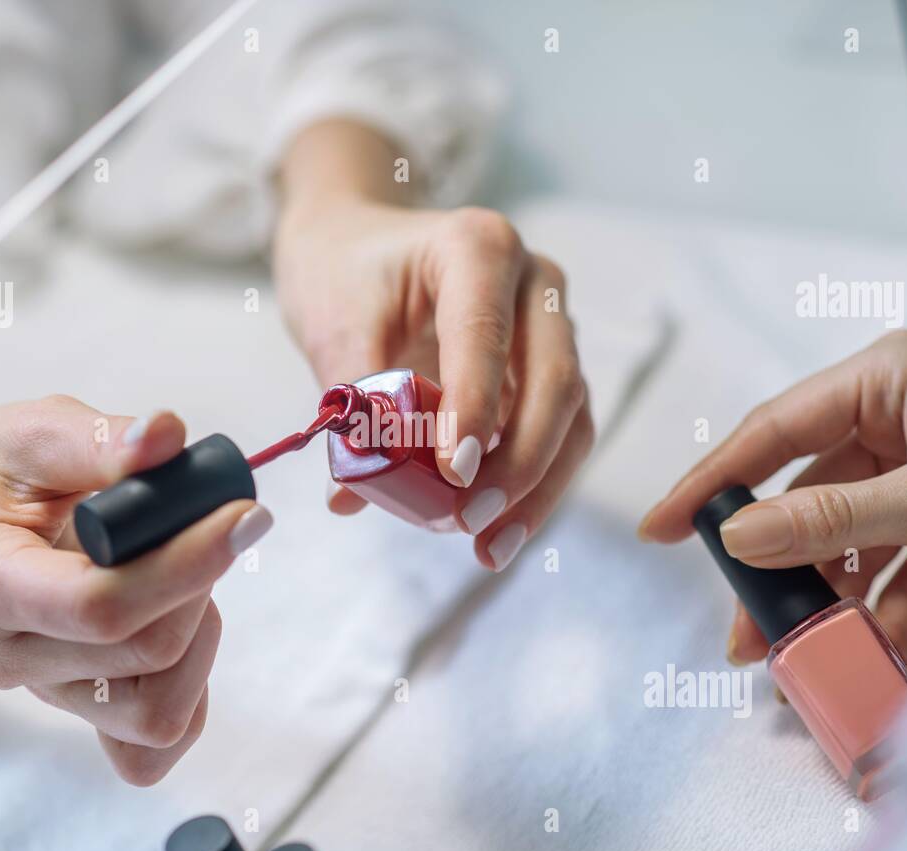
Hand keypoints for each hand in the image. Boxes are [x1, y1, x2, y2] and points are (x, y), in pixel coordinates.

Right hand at [0, 396, 271, 784]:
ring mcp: (46, 692)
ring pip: (159, 711)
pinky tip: (184, 625)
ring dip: (200, 637)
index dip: (185, 565)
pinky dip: (190, 690)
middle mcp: (10, 655)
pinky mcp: (80, 709)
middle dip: (200, 584)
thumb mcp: (32, 430)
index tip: (242, 516)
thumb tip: (169, 436)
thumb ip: (101, 438)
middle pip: (146, 652)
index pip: (99, 606)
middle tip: (204, 524)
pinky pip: (150, 745)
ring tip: (181, 574)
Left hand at [276, 125, 592, 570]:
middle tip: (468, 518)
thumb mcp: (334, 326)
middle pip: (554, 379)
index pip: (486, 332)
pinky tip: (497, 537)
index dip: (476, 405)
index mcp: (477, 247)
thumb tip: (352, 497)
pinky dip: (533, 489)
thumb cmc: (346, 275)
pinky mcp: (548, 372)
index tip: (454, 472)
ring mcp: (550, 328)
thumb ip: (352, 407)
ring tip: (488, 547)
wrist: (356, 248)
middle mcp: (532, 283)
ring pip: (571, 417)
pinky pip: (560, 436)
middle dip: (519, 460)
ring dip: (536, 488)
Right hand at [640, 331, 906, 667]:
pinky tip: (860, 656)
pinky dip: (876, 619)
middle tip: (740, 627)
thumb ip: (831, 517)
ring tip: (795, 658)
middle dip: (773, 569)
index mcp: (883, 384)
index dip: (712, 481)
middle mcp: (892, 426)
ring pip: (840, 548)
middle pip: (801, 499)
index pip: (773, 431)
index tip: (662, 525)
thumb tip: (736, 535)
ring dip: (823, 605)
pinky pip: (888, 577)